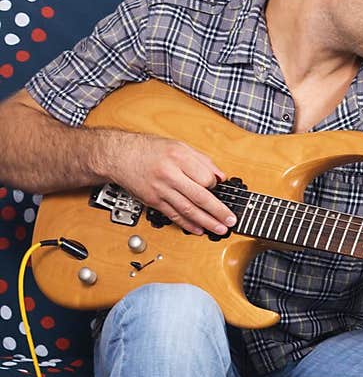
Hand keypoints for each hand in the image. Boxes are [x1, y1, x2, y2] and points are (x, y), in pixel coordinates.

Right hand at [106, 131, 235, 235]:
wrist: (118, 156)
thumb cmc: (149, 149)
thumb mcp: (178, 146)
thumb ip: (201, 160)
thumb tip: (220, 176)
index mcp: (178, 156)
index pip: (205, 177)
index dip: (215, 185)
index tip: (218, 188)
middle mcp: (170, 173)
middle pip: (199, 197)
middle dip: (218, 211)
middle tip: (231, 220)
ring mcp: (160, 189)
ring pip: (188, 209)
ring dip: (206, 222)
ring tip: (220, 229)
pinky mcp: (153, 201)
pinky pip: (173, 215)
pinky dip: (187, 224)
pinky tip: (198, 230)